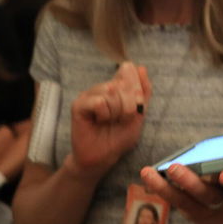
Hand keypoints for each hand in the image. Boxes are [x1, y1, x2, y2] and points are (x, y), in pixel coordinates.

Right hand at [70, 62, 151, 177]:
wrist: (105, 156)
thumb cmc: (120, 136)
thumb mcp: (140, 113)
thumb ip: (144, 91)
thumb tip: (141, 67)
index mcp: (117, 87)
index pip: (129, 70)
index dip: (136, 89)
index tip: (137, 107)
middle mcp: (102, 87)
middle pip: (122, 83)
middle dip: (128, 106)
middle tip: (121, 119)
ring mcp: (89, 94)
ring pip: (110, 91)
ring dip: (117, 112)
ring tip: (110, 121)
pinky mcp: (78, 105)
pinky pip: (99, 102)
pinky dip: (105, 115)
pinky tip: (99, 122)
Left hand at [137, 113, 222, 219]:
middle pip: (211, 194)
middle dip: (194, 183)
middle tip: (177, 169)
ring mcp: (203, 205)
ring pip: (188, 199)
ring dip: (172, 185)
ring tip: (158, 170)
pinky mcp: (187, 207)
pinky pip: (174, 198)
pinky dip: (160, 186)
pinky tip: (147, 173)